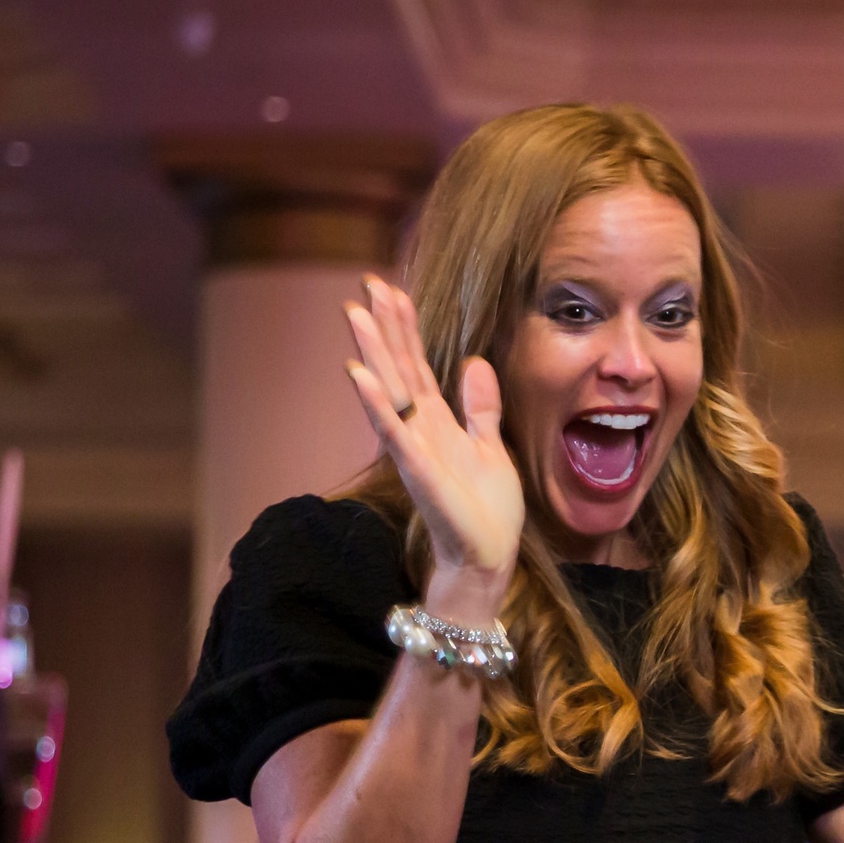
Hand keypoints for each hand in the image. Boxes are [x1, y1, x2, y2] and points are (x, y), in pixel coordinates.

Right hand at [341, 274, 523, 612]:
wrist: (488, 556)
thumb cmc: (487, 507)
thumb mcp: (491, 446)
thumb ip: (480, 407)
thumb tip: (475, 362)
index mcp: (437, 421)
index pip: (416, 364)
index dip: (404, 327)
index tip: (390, 288)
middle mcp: (419, 429)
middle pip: (397, 368)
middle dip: (382, 328)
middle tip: (364, 286)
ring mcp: (415, 448)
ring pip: (388, 391)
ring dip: (371, 353)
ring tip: (353, 315)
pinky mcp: (418, 471)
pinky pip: (394, 432)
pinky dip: (376, 403)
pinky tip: (359, 375)